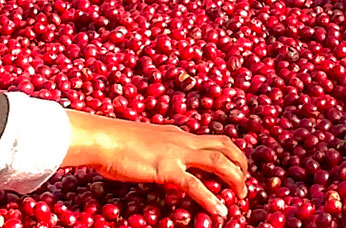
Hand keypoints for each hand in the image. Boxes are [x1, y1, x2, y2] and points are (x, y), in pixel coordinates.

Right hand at [64, 111, 250, 216]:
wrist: (100, 138)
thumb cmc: (113, 143)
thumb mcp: (142, 144)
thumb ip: (155, 152)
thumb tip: (156, 164)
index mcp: (178, 134)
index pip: (212, 141)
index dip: (229, 154)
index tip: (236, 169)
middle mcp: (183, 140)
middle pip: (225, 146)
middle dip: (241, 163)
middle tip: (245, 183)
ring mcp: (176, 153)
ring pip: (219, 162)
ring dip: (235, 179)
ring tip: (241, 196)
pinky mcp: (167, 168)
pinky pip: (195, 185)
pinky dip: (211, 199)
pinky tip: (220, 211)